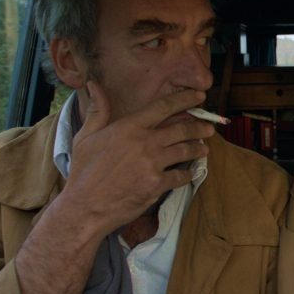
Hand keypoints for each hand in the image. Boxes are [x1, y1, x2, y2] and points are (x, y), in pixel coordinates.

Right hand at [61, 82, 215, 240]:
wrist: (85, 207)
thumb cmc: (83, 172)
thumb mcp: (85, 137)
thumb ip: (98, 110)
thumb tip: (95, 85)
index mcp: (129, 128)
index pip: (163, 107)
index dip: (184, 100)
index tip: (199, 96)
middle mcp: (144, 143)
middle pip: (181, 130)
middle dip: (199, 127)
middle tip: (209, 127)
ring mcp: (153, 164)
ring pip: (185, 151)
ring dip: (197, 148)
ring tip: (204, 148)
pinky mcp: (157, 185)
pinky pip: (180, 176)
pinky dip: (187, 174)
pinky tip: (190, 172)